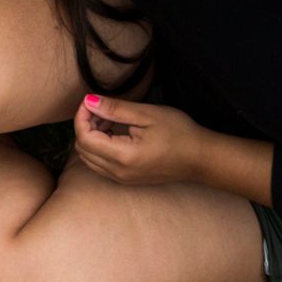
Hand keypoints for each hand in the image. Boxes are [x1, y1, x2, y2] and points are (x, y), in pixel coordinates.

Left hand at [73, 95, 208, 185]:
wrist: (199, 158)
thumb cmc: (179, 133)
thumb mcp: (147, 114)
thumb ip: (115, 109)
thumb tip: (89, 102)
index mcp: (123, 156)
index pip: (85, 138)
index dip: (81, 117)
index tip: (90, 101)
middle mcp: (117, 172)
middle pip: (82, 149)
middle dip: (85, 126)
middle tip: (101, 108)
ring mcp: (120, 179)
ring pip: (88, 158)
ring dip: (91, 137)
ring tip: (109, 119)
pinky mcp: (125, 180)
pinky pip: (99, 165)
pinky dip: (99, 147)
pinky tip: (114, 133)